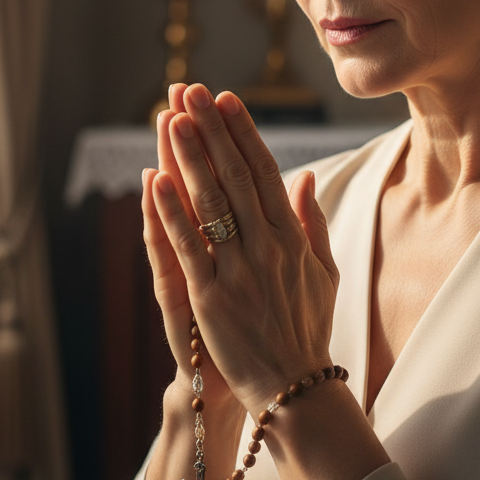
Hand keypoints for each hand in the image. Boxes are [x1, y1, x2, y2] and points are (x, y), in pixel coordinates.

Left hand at [151, 84, 339, 414]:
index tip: (228, 99)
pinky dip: (170, 213)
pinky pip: (188, 247)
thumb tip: (306, 178)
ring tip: (173, 118)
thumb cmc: (308, 329)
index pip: (266, 171)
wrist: (295, 389)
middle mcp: (267, 246)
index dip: (244, 132)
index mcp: (293, 237)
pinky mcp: (211, 298)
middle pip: (235, 175)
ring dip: (189, 157)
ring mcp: (239, 270)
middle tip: (193, 90)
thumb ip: (314, 222)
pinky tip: (155, 180)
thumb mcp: (324, 272)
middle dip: (213, 129)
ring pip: (210, 202)